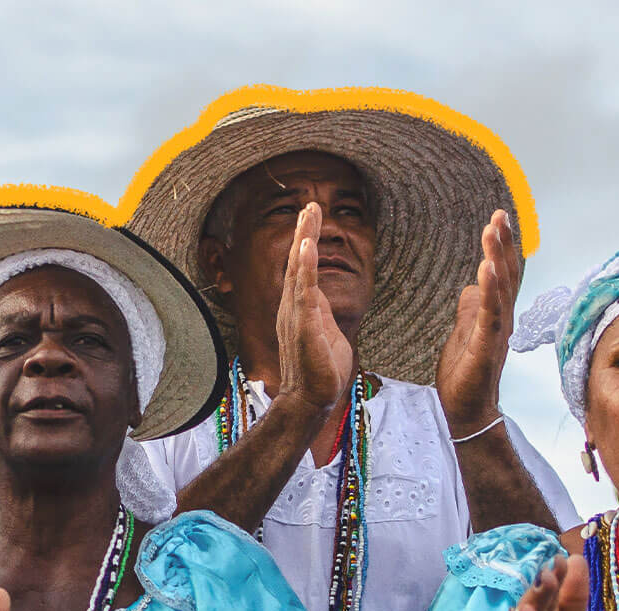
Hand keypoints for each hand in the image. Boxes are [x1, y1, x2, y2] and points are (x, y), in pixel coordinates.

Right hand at [274, 202, 353, 412]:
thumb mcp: (325, 333)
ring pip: (298, 270)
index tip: (310, 217)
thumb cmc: (321, 371)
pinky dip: (304, 266)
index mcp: (300, 308)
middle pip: (297, 261)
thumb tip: (322, 299)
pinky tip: (306, 246)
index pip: (302, 269)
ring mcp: (295, 315)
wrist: (312, 399)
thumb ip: (321, 313)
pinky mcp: (303, 324)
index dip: (305, 241)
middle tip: (310, 204)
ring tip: (308, 213)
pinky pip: (303, 290)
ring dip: (303, 239)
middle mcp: (292, 307)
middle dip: (304, 230)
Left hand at [437, 211, 523, 430]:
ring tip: (493, 230)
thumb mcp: (462, 333)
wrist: (466, 410)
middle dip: (503, 243)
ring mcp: (495, 331)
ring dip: (497, 257)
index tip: (498, 220)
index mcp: (495, 314)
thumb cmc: (465, 375)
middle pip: (507, 274)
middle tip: (499, 215)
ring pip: (501, 288)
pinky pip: (489, 313)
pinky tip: (486, 268)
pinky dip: (490, 289)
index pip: (502, 274)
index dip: (501, 247)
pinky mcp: (485, 345)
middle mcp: (502, 319)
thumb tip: (471, 287)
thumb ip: (470, 309)